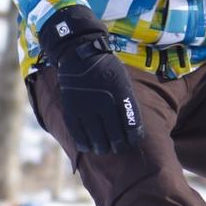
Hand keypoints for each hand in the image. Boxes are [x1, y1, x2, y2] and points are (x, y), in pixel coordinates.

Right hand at [39, 10, 143, 155]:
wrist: (79, 55)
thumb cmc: (105, 69)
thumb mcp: (122, 81)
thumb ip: (126, 101)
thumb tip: (131, 126)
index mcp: (121, 95)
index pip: (130, 125)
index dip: (133, 137)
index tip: (132, 141)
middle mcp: (105, 103)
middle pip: (115, 135)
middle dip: (118, 145)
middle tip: (118, 148)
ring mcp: (87, 108)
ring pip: (97, 138)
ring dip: (102, 147)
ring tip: (103, 149)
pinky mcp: (72, 111)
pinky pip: (78, 134)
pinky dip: (84, 143)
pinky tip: (88, 147)